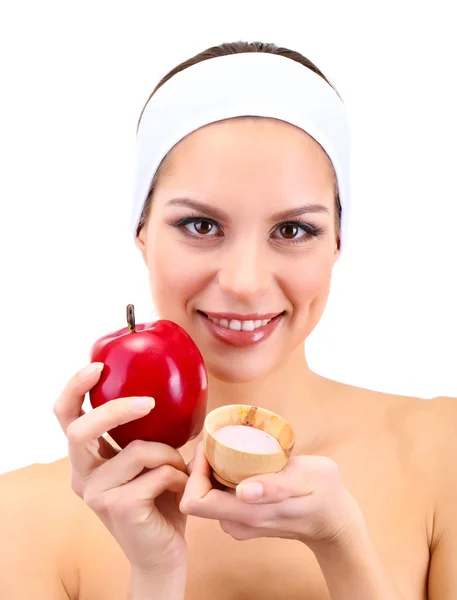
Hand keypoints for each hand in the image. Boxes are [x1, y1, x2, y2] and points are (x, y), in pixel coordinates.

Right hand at [53, 362, 187, 573]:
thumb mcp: (149, 460)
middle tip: (149, 402)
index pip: (66, 416)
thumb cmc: (159, 500)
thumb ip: (145, 432)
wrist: (162, 554)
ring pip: (136, 449)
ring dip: (170, 454)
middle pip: (80, 429)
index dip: (75, 388)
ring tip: (182, 468)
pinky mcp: (118, 508)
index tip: (98, 366)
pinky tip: (182, 489)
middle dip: (116, 410)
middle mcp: (82, 475)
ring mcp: (96, 494)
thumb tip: (169, 389)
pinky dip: (178, 475)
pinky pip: (157, 472)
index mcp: (86, 459)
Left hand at [180, 443, 364, 551]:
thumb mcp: (308, 480)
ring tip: (228, 449)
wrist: (334, 521)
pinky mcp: (242, 520)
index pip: (194, 501)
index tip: (210, 446)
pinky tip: (238, 463)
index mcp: (248, 515)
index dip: (196, 471)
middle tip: (217, 441)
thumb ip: (276, 486)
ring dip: (210, 470)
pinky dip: (220, 478)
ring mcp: (238, 524)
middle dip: (201, 466)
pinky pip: (217, 497)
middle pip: (195, 496)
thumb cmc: (325, 493)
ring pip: (205, 496)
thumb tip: (242, 491)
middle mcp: (237, 524)